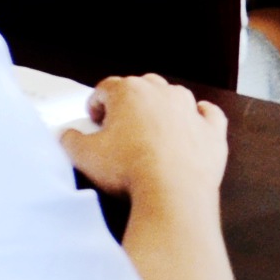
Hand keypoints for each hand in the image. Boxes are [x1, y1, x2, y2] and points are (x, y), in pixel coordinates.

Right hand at [61, 73, 228, 210]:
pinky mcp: (212, 131)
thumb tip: (68, 136)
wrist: (172, 193)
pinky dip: (201, 117)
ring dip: (162, 108)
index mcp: (128, 92)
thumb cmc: (129, 170)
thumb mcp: (85, 156)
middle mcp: (160, 92)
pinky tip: (193, 124)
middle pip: (140, 87)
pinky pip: (209, 114)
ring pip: (174, 96)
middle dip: (129, 104)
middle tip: (120, 128)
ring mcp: (189, 109)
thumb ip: (71, 140)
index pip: (106, 88)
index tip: (95, 121)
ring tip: (152, 130)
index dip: (97, 104)